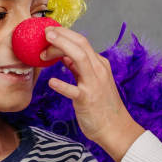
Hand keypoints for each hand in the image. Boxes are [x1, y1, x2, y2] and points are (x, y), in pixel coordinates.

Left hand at [43, 25, 144, 161]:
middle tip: (45, 31)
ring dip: (61, 48)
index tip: (50, 32)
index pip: (82, 42)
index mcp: (100, 65)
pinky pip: (74, 91)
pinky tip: (51, 83)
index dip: (65, 34)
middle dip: (62, 35)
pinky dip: (62, 85)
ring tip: (44, 48)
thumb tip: (63, 55)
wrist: (116, 129)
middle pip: (81, 45)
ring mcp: (94, 84)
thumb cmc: (102, 106)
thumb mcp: (92, 81)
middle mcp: (99, 70)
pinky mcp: (88, 100)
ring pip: (80, 59)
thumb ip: (78, 68)